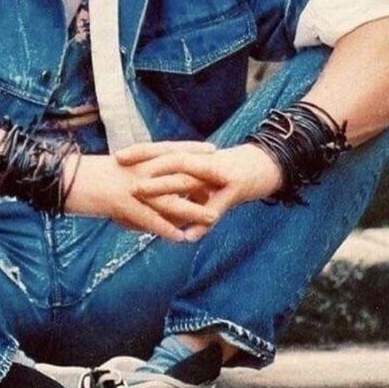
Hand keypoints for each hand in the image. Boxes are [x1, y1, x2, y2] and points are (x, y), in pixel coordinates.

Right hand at [63, 141, 216, 242]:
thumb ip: (129, 173)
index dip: (192, 150)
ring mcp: (130, 187)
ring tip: (214, 217)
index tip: (212, 150)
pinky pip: (148, 218)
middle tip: (226, 180)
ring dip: (193, 209)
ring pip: (169, 198)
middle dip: (202, 178)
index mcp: (134, 158)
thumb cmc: (82, 175)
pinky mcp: (120, 204)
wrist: (61, 178)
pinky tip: (181, 237)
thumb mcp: (109, 170)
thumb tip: (141, 181)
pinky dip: (166, 228)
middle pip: (176, 172)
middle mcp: (136, 170)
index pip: (169, 150)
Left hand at [117, 142, 282, 237]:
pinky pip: (215, 207)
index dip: (141, 151)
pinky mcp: (234, 190)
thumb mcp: (207, 181)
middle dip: (143, 162)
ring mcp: (218, 175)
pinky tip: (188, 236)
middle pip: (169, 159)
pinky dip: (202, 222)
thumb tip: (167, 208)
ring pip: (186, 180)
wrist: (271, 167)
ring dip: (163, 187)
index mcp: (196, 157)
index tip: (117, 155)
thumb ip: (187, 192)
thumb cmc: (235, 174)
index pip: (164, 150)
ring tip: (141, 194)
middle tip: (120, 165)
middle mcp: (204, 162)